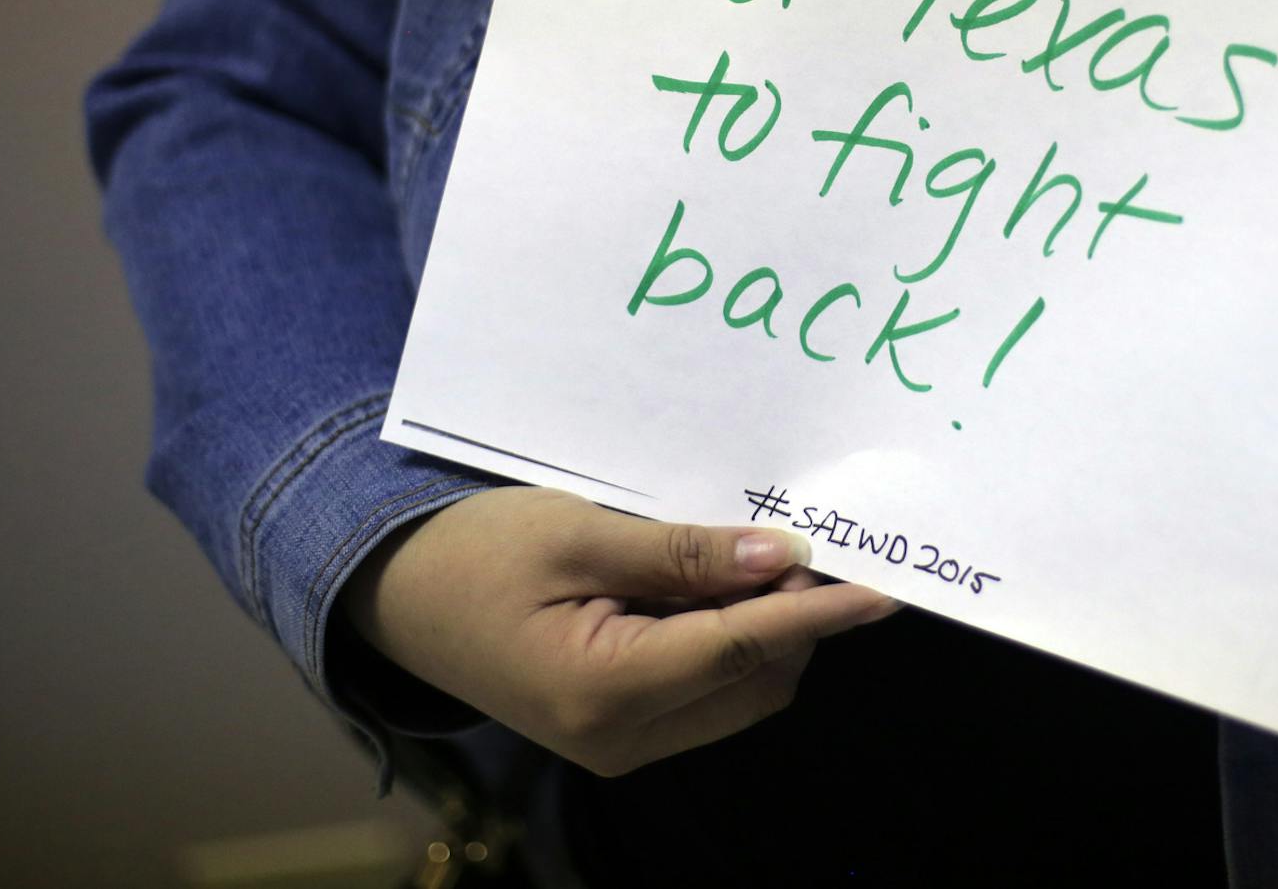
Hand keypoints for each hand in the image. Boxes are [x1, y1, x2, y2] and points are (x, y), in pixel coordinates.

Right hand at [341, 486, 898, 775]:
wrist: (393, 593)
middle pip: (759, 680)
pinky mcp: (618, 732)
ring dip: (766, 630)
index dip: (823, 611)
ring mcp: (621, 744)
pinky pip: (708, 692)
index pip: (748, 646)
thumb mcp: (580, 533)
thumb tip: (785, 559)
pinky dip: (730, 643)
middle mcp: (623, 738)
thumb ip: (685, 552)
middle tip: (799, 540)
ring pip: (741, 692)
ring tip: (747, 554)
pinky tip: (713, 586)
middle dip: (796, 617)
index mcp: (607, 689)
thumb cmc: (476, 551)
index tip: (884, 584)